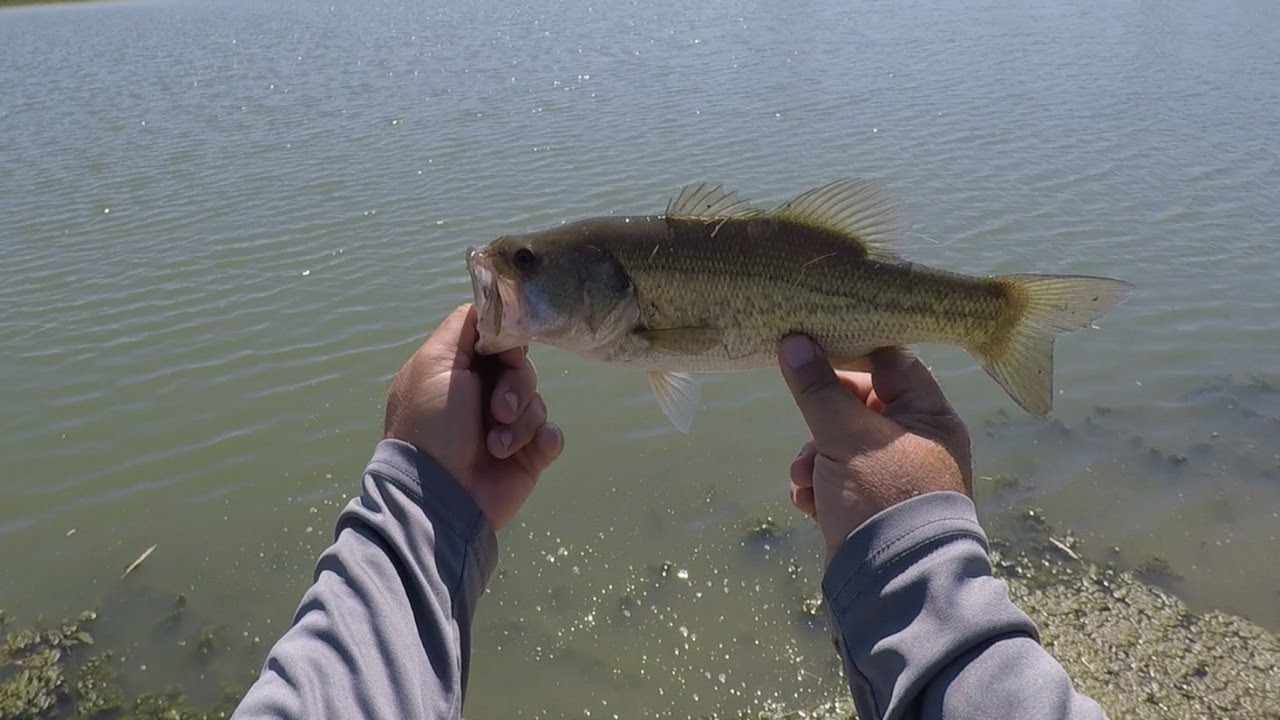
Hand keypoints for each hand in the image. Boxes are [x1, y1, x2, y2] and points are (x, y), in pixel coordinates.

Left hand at [384, 304, 563, 529]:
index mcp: (457, 371)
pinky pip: (551, 433)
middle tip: (498, 409)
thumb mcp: (434, 364)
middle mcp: (481, 395)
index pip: (495, 339)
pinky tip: (532, 450)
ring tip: (497, 444)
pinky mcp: (527, 455)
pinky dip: (545, 439)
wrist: (441, 494)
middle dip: (515, 386)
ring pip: (537, 400)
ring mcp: (506, 427)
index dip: (506, 342)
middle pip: (522, 367)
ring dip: (521, 421)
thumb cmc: (430, 425)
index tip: (504, 352)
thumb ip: (461, 327)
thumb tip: (488, 305)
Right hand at [777, 336, 971, 562]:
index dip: (851, 355)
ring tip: (806, 477)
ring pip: (838, 443)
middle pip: (857, 405)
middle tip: (808, 426)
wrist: (891, 584)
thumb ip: (817, 388)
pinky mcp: (868, 504)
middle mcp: (916, 441)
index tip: (812, 348)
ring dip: (813, 457)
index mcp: (929, 416)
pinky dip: (817, 485)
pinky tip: (809, 501)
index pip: (891, 363)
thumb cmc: (882, 497)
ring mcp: (891, 475)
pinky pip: (835, 478)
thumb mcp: (845, 435)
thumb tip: (792, 340)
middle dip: (821, 421)